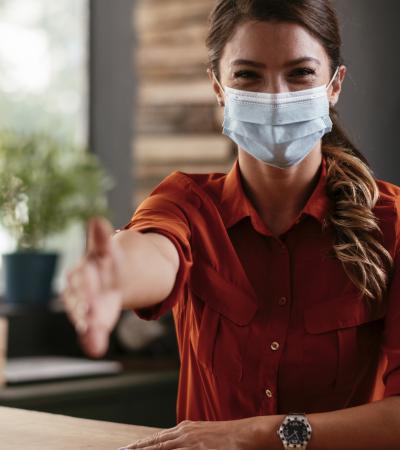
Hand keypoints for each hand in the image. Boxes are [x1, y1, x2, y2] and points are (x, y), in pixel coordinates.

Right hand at [62, 216, 123, 357]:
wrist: (114, 277)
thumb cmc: (107, 262)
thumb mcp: (106, 248)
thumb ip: (101, 237)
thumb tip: (97, 220)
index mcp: (83, 270)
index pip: (80, 277)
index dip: (83, 283)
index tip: (86, 288)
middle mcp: (81, 290)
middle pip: (80, 299)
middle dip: (83, 307)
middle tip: (88, 315)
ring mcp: (88, 306)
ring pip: (84, 317)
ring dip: (87, 327)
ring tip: (92, 340)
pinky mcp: (95, 318)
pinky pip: (93, 328)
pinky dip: (93, 338)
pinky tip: (95, 349)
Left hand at [119, 418, 262, 449]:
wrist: (248, 434)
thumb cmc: (229, 438)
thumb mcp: (205, 438)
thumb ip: (190, 443)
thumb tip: (179, 447)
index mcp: (185, 430)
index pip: (157, 439)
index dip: (141, 445)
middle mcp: (184, 433)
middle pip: (154, 443)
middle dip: (136, 449)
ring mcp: (190, 441)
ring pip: (160, 447)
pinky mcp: (197, 448)